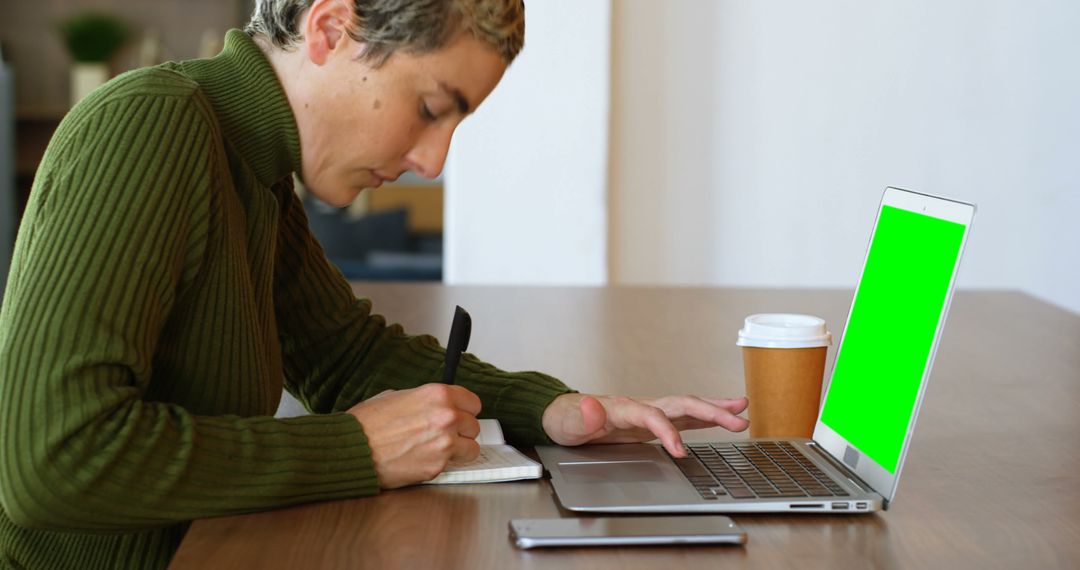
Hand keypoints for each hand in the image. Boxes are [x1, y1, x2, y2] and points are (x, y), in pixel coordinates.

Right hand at [346, 384, 481, 488]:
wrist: (353, 449)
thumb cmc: (367, 423)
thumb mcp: (397, 396)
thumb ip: (424, 401)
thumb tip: (434, 406)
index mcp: (438, 395)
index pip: (473, 402)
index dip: (465, 410)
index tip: (461, 415)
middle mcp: (446, 417)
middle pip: (474, 426)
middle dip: (461, 431)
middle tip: (446, 435)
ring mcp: (444, 443)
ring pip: (471, 449)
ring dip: (459, 450)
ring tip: (439, 450)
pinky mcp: (437, 466)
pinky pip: (453, 466)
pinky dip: (442, 465)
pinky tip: (424, 459)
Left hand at [541, 394, 749, 456]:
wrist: (562, 415)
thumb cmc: (566, 418)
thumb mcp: (568, 420)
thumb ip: (583, 415)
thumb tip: (592, 405)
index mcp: (623, 408)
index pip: (652, 415)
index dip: (667, 431)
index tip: (680, 451)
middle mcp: (641, 406)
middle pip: (681, 404)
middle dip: (710, 412)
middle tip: (738, 420)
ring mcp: (648, 411)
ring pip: (688, 407)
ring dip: (715, 409)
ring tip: (743, 410)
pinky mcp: (651, 420)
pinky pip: (683, 417)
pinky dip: (704, 417)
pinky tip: (722, 417)